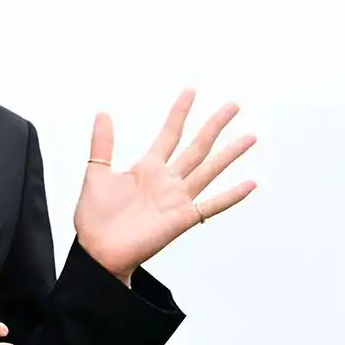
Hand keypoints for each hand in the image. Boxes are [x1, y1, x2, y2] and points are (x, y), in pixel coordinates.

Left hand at [74, 88, 255, 281]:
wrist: (98, 252)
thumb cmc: (95, 220)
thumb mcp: (97, 174)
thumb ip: (102, 145)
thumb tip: (103, 114)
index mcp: (147, 168)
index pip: (170, 134)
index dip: (180, 112)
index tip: (192, 91)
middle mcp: (167, 181)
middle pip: (197, 146)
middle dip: (215, 125)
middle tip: (233, 106)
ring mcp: (177, 199)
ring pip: (210, 169)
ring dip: (230, 153)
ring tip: (250, 137)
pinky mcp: (183, 219)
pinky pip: (212, 205)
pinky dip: (232, 195)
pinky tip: (250, 184)